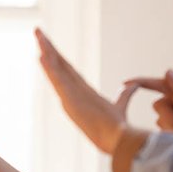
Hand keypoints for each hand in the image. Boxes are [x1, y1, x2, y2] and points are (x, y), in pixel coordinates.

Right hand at [35, 28, 136, 153]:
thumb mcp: (120, 105)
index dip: (58, 56)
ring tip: (37, 35)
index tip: (49, 45)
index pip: (68, 69)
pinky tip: (41, 55)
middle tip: (38, 31)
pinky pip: (58, 81)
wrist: (116, 140)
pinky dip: (49, 68)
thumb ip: (125, 94)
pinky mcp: (70, 101)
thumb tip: (135, 85)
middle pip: (58, 64)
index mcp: (82, 91)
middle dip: (48, 47)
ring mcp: (69, 96)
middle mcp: (72, 92)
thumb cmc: (117, 127)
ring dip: (46, 51)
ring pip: (55, 69)